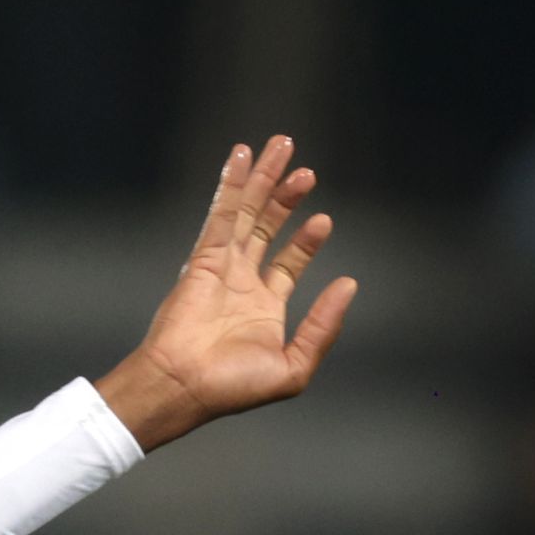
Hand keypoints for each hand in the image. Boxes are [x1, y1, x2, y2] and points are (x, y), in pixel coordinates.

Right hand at [91, 137, 355, 452]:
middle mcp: (242, 282)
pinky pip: (221, 213)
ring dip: (263, 179)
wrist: (186, 386)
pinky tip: (243, 156)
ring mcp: (222, 266)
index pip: (288, 262)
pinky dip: (232, 183)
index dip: (306, 241)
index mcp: (264, 307)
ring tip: (282, 147)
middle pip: (267, 227)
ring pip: (246, 212)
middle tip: (306, 171)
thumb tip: (348, 285)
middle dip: (285, 197)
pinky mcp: (204, 257)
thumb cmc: (234, 387)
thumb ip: (323, 327)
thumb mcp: (294, 367)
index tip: (323, 220)